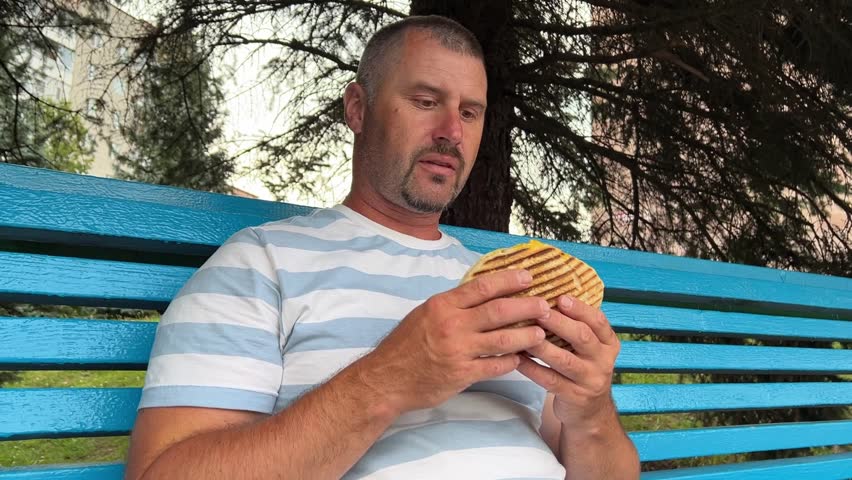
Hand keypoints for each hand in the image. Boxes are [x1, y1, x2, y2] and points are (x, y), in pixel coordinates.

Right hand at [354, 269, 548, 414]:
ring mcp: (459, 350)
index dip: (509, 280)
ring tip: (541, 333)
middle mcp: (452, 325)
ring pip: (503, 339)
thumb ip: (453, 305)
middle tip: (545, 305)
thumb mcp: (424, 314)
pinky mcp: (462, 374)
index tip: (528, 277)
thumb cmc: (405, 345)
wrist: (386, 379)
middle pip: (500, 310)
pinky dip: (511, 361)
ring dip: (527, 335)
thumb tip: (482, 292)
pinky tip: (520, 358)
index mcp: (443, 305)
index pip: (483, 286)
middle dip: (527, 306)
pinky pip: (496, 365)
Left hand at [516, 295, 619, 427]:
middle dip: (560, 323)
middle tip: (539, 311)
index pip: (598, 321)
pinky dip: (533, 369)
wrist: (590, 412)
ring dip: (542, 346)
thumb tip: (546, 296)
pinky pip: (551, 381)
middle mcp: (603, 361)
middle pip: (582, 337)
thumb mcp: (588, 348)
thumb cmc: (581, 368)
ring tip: (524, 334)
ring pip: (564, 360)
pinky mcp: (575, 397)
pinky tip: (517, 359)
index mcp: (608, 343)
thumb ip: (575, 326)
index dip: (580, 308)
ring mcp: (590, 380)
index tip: (561, 297)